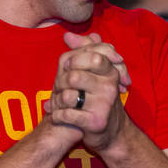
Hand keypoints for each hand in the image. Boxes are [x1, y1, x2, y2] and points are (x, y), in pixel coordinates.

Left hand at [45, 32, 131, 151]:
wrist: (110, 132)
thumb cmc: (97, 99)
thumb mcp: (94, 73)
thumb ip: (83, 51)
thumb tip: (67, 35)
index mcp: (110, 72)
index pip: (90, 56)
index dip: (72, 61)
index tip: (67, 69)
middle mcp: (110, 86)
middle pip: (73, 76)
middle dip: (60, 83)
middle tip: (60, 90)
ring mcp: (104, 104)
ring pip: (68, 96)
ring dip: (57, 102)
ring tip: (59, 104)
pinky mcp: (96, 122)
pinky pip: (67, 114)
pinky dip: (58, 116)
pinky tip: (59, 116)